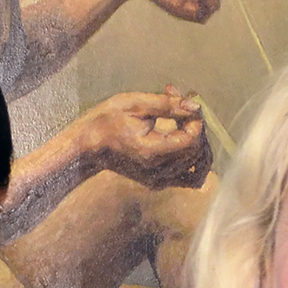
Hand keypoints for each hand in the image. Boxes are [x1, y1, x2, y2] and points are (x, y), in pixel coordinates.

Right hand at [80, 88, 212, 190]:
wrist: (89, 146)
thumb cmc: (107, 121)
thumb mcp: (135, 104)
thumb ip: (168, 105)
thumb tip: (196, 105)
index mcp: (151, 152)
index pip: (191, 140)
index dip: (195, 120)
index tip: (183, 104)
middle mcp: (158, 171)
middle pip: (197, 151)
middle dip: (195, 125)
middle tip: (179, 104)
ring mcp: (160, 180)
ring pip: (198, 163)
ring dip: (196, 138)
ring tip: (181, 120)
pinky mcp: (160, 183)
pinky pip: (191, 178)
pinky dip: (197, 161)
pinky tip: (188, 142)